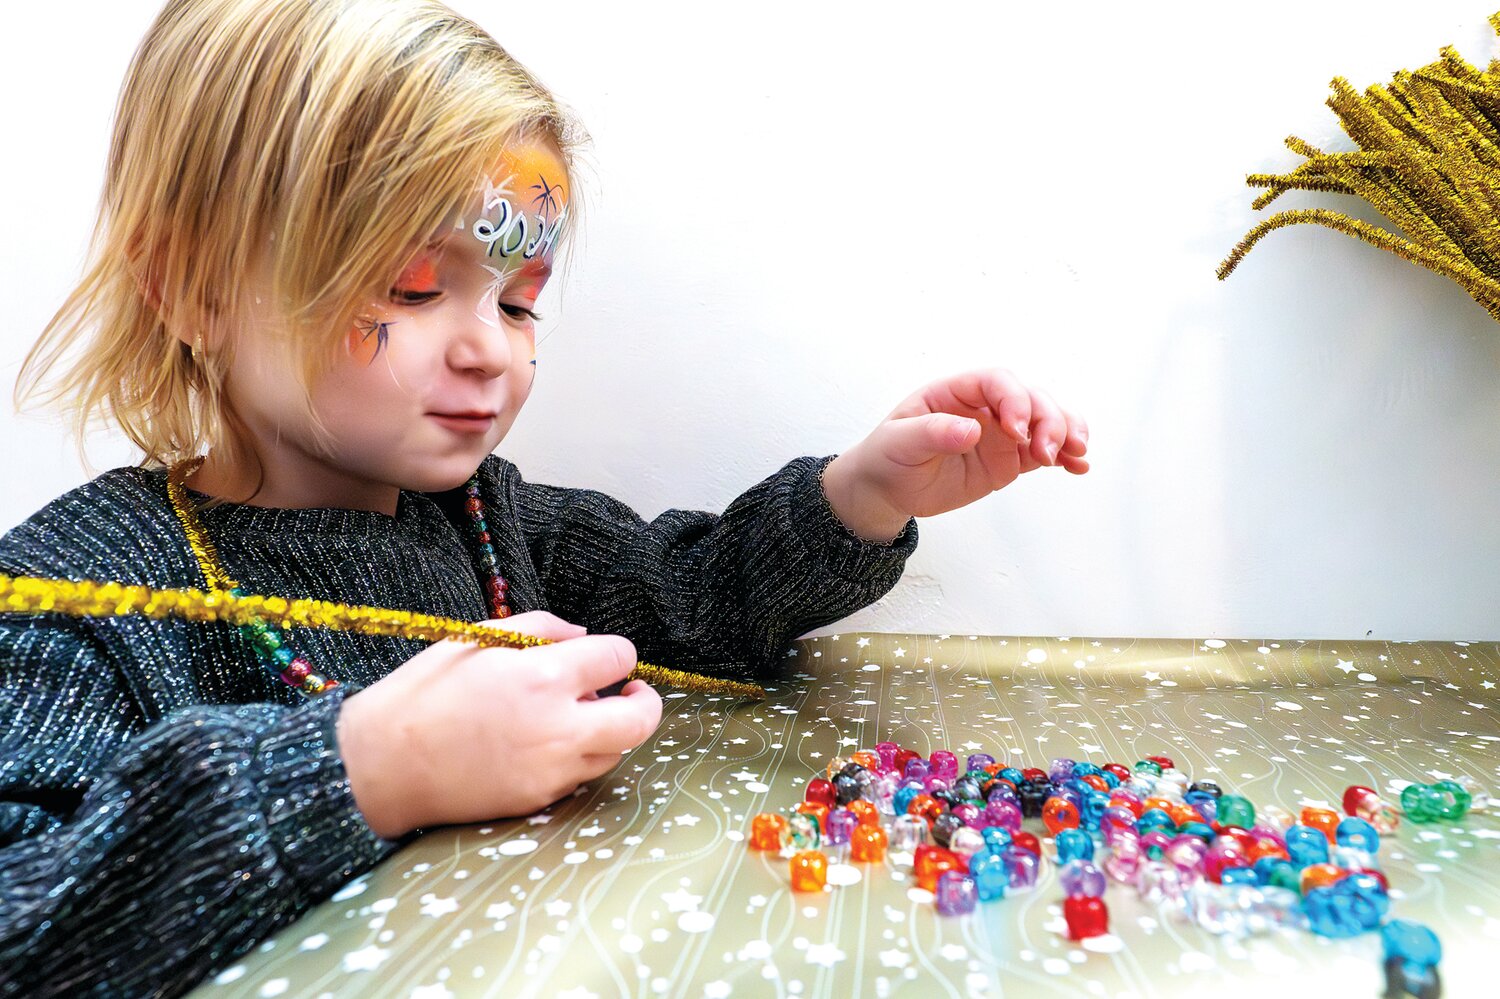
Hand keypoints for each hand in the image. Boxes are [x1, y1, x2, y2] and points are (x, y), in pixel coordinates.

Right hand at [339, 611, 662, 837]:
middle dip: (644, 700)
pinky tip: (545, 743)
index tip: (604, 656)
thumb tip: (584, 636)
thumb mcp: (478, 637)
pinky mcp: (539, 799)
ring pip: (615, 752)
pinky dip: (577, 757)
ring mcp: (551, 770)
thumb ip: (541, 627)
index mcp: (544, 676)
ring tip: (578, 715)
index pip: (618, 657)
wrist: (382, 764)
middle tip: (628, 691)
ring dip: (609, 730)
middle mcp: (558, 727)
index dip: (617, 652)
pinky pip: (580, 776)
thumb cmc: (424, 692)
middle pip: (641, 719)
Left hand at [821, 369, 1088, 540]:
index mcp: (957, 391)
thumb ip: (933, 433)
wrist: (889, 488)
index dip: (1013, 399)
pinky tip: (1079, 466)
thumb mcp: (900, 442)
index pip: (997, 381)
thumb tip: (971, 429)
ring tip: (1076, 454)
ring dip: (1066, 433)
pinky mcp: (1011, 459)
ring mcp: (1002, 433)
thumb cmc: (889, 456)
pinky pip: (1045, 452)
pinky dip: (1065, 456)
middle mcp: (985, 406)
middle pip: (1031, 398)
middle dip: (1047, 420)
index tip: (1016, 430)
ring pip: (1046, 421)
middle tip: (1047, 451)